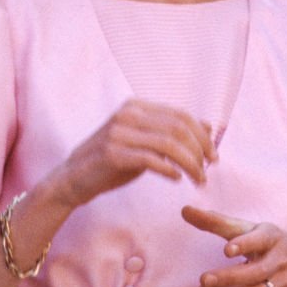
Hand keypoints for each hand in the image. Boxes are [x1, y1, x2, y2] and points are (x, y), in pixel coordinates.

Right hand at [56, 99, 216, 206]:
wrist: (72, 179)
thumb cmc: (113, 161)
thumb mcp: (144, 142)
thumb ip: (171, 132)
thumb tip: (208, 125)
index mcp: (136, 106)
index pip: (181, 115)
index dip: (202, 136)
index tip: (213, 156)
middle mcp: (128, 113)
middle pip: (178, 128)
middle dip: (199, 150)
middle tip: (208, 170)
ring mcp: (119, 132)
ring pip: (169, 144)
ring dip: (189, 164)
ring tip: (197, 179)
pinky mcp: (112, 153)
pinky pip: (151, 159)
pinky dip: (169, 169)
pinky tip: (176, 179)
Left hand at [181, 205, 286, 286]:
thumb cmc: (270, 243)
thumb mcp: (250, 229)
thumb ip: (217, 222)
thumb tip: (184, 210)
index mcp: (273, 237)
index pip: (260, 239)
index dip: (244, 244)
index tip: (227, 250)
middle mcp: (281, 259)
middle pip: (255, 272)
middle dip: (228, 278)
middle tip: (203, 279)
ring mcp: (284, 282)